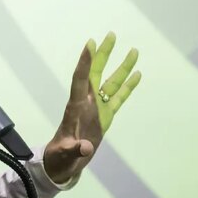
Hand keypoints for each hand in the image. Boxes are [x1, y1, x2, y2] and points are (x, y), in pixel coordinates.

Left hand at [43, 32, 141, 183]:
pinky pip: (119, 98)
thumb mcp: (65, 155)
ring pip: (111, 82)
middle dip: (104, 54)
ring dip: (122, 66)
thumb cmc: (60, 157)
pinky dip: (129, 86)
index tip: (90, 44)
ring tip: (133, 50)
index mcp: (75, 107)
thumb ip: (75, 150)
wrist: (63, 163)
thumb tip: (86, 148)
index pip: (79, 79)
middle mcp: (87, 103)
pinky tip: (138, 74)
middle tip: (111, 34)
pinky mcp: (106, 116)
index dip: (85, 62)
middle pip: (96, 72)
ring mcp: (97, 108)